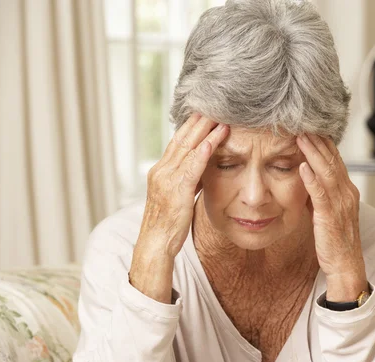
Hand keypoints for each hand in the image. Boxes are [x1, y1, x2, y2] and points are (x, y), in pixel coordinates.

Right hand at [129, 114, 228, 302]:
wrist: (155, 245)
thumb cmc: (168, 224)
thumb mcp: (178, 197)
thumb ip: (188, 181)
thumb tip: (203, 170)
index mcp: (161, 171)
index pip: (178, 142)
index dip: (192, 126)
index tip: (206, 111)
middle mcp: (161, 171)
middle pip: (182, 139)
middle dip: (198, 121)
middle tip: (214, 103)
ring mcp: (167, 180)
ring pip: (187, 149)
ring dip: (204, 131)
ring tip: (220, 115)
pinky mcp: (176, 191)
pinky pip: (191, 168)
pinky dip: (203, 152)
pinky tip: (214, 140)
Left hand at [296, 133, 368, 301]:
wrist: (346, 265)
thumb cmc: (335, 240)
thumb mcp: (327, 212)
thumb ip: (319, 194)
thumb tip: (305, 178)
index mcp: (348, 191)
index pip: (337, 161)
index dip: (324, 143)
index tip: (311, 128)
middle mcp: (347, 193)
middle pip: (333, 161)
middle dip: (318, 141)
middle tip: (304, 123)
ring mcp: (341, 204)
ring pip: (328, 172)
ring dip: (314, 153)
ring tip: (301, 137)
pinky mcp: (330, 217)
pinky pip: (320, 194)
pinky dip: (312, 179)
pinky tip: (302, 167)